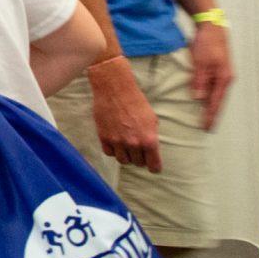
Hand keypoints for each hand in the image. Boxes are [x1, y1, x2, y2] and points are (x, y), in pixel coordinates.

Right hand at [88, 58, 162, 172]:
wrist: (115, 90)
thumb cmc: (136, 102)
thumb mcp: (152, 120)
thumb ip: (151, 137)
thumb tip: (150, 148)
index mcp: (149, 140)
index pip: (153, 165)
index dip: (154, 167)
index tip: (153, 167)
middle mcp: (134, 144)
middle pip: (138, 163)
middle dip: (140, 158)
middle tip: (139, 150)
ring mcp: (117, 142)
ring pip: (123, 160)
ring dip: (126, 156)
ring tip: (126, 147)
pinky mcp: (104, 138)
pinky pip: (109, 153)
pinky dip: (113, 150)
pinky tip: (115, 142)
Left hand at [189, 23, 233, 129]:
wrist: (212, 27)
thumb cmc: (207, 43)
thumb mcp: (201, 62)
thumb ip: (200, 81)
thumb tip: (199, 99)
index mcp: (223, 78)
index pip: (216, 102)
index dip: (210, 115)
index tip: (206, 127)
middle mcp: (226, 78)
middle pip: (219, 100)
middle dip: (213, 114)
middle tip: (207, 128)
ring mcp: (223, 73)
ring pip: (217, 94)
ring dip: (212, 105)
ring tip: (207, 117)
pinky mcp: (219, 69)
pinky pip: (215, 87)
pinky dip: (211, 95)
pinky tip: (206, 99)